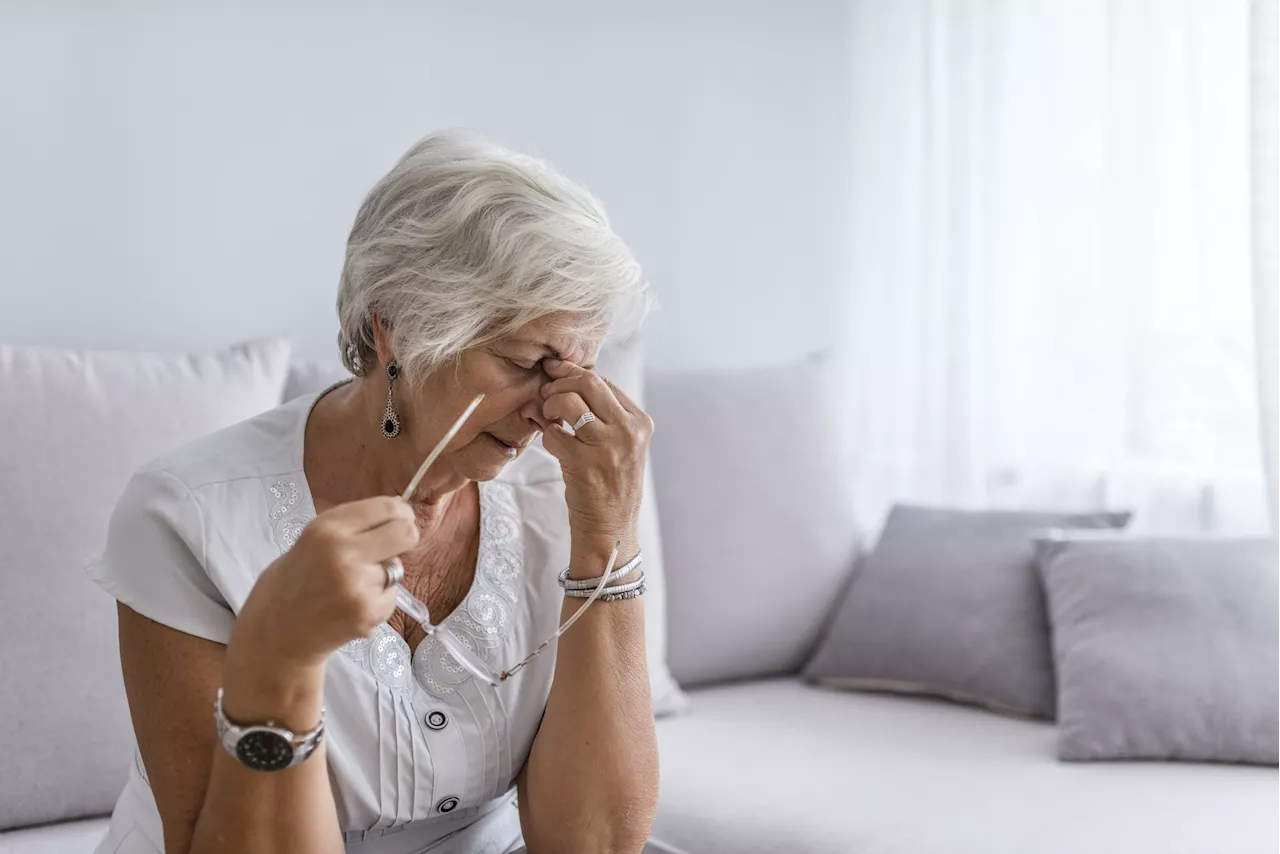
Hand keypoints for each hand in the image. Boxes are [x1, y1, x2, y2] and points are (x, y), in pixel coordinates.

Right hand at [233, 496, 419, 670]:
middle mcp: (342, 552)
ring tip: (351, 588)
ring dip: (383, 577)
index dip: (401, 513)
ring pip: (397, 569)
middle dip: (406, 539)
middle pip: (405, 533)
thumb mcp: (313, 540)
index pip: (386, 507)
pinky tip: (350, 608)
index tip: (402, 519)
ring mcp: (356, 584)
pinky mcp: (366, 612)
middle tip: (393, 549)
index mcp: (326, 529)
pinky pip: (390, 597)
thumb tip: (399, 514)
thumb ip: (352, 527)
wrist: (274, 633)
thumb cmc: (294, 581)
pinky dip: (377, 602)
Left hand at [535, 359, 652, 550]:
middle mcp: (628, 431)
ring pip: (569, 401)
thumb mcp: (621, 445)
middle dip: (561, 381)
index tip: (556, 372)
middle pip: (589, 382)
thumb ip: (603, 415)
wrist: (611, 527)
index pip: (605, 381)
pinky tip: (552, 443)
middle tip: (546, 391)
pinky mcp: (584, 463)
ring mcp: (607, 446)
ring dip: (550, 404)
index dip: (575, 373)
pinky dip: (546, 435)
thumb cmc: (611, 484)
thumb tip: (565, 380)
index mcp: (640, 422)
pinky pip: (554, 433)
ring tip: (547, 416)